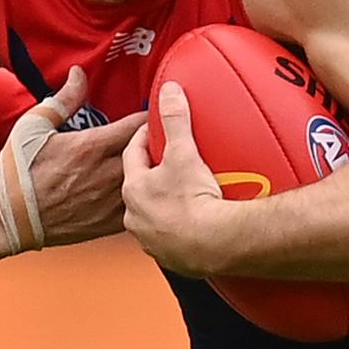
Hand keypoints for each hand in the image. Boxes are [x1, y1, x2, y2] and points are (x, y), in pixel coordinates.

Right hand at [0, 66, 145, 263]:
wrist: (9, 220)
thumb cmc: (18, 172)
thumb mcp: (34, 126)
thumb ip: (64, 99)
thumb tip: (79, 74)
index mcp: (90, 147)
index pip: (138, 125)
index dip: (151, 115)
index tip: (156, 109)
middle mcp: (106, 174)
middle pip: (151, 152)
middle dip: (158, 139)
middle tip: (163, 130)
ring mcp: (110, 201)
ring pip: (149, 181)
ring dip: (155, 168)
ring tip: (159, 158)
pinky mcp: (108, 224)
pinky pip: (139, 206)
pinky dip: (144, 195)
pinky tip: (143, 188)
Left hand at [121, 81, 225, 276]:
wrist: (215, 244)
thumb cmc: (194, 202)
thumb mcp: (183, 152)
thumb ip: (175, 119)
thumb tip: (169, 93)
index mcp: (133, 189)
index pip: (132, 154)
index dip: (144, 138)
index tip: (154, 130)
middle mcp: (136, 216)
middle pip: (142, 185)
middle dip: (154, 172)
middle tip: (170, 161)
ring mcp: (151, 238)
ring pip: (154, 212)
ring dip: (165, 201)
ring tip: (184, 191)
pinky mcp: (170, 256)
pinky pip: (170, 235)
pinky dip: (178, 226)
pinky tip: (193, 220)